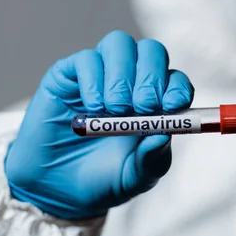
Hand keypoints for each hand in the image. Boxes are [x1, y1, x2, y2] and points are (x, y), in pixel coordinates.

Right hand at [4, 31, 193, 219]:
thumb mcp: (135, 177)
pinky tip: (94, 108)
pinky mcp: (68, 76)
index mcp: (155, 103)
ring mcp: (99, 75)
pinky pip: (86, 59)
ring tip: (116, 109)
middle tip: (144, 107)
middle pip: (151, 52)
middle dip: (151, 77)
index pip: (175, 79)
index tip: (174, 105)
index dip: (178, 86)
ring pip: (119, 44)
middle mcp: (130, 82)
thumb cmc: (103, 180)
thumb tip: (163, 135)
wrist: (57, 192)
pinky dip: (94, 80)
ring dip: (123, 75)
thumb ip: (152, 159)